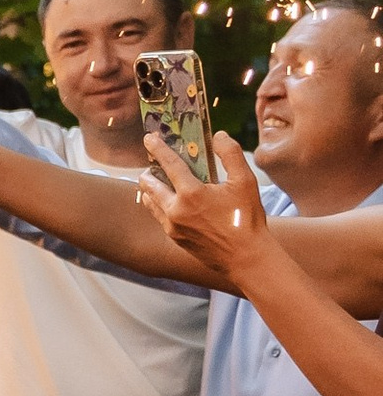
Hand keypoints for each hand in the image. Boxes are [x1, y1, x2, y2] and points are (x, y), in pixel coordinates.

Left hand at [138, 133, 268, 287]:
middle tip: (150, 164)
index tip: (148, 138)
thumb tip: (218, 136)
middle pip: (150, 185)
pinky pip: (159, 217)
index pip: (169, 164)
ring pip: (150, 202)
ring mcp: (172, 226)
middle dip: (149, 172)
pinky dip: (157, 205)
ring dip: (149, 189)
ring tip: (152, 181)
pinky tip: (163, 203)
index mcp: (191, 193)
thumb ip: (231, 154)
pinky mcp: (175, 238)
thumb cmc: (247, 218)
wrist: (245, 258)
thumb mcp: (245, 181)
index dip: (158, 149)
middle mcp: (175, 210)